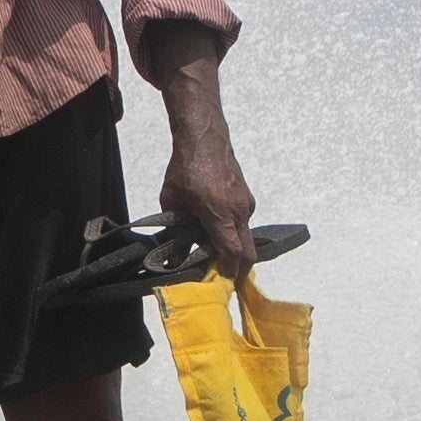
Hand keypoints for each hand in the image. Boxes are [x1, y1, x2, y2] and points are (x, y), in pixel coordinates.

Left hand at [140, 21, 261, 277]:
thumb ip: (174, 233)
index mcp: (221, 215)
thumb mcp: (172, 203)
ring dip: (232, 246)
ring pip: (244, 235)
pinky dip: (232, 230)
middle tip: (224, 278)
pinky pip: (242, 221)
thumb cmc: (186, 168)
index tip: (222, 283)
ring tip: (210, 249)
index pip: (233, 254)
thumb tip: (172, 259)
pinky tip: (213, 228)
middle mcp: (240, 212)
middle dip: (238, 267)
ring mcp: (246, 203)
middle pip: (248, 251)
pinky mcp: (245, 195)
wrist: (204, 136)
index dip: (229, 272)